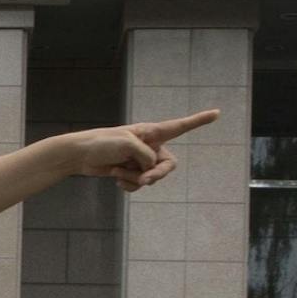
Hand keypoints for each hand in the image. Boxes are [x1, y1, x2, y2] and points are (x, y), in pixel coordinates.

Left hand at [68, 109, 220, 190]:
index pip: (180, 127)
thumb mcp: (127, 145)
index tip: (217, 113)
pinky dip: (127, 185)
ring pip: (151, 178)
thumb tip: (150, 170)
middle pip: (167, 165)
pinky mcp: (130, 172)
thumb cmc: (101, 143)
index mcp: (152, 132)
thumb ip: (145, 156)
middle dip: (156, 174)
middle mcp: (150, 145)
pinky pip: (138, 185)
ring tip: (117, 171)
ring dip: (134, 179)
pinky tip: (115, 177)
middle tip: (144, 180)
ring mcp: (140, 160)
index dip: (199, 121)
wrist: (79, 155)